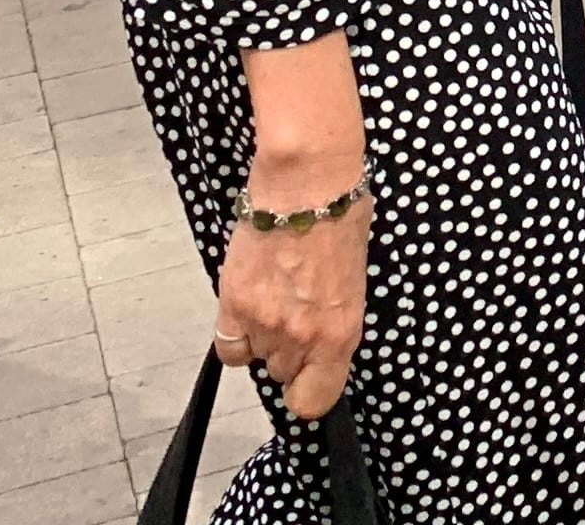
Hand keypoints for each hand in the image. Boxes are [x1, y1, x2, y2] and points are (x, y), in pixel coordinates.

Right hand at [216, 191, 370, 419]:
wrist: (307, 183)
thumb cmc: (341, 218)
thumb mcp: (355, 280)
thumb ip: (335, 319)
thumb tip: (320, 335)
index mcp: (341, 332)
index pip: (315, 401)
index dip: (308, 391)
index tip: (307, 377)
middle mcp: (303, 337)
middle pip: (284, 374)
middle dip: (289, 351)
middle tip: (295, 311)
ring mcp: (265, 323)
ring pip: (257, 357)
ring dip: (263, 337)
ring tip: (275, 296)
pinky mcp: (233, 304)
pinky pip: (229, 347)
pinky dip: (236, 334)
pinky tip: (248, 305)